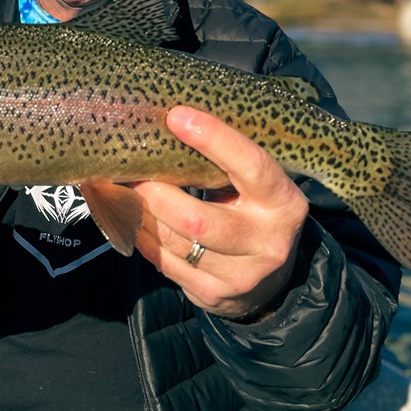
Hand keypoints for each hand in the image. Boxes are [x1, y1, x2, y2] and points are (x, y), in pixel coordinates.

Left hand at [131, 105, 308, 320]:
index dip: (214, 139)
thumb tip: (170, 122)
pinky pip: (166, 263)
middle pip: (198, 218)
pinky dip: (143, 237)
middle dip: (157, 193)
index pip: (251, 166)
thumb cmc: (253, 213)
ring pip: (176, 242)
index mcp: (284, 202)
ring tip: (127, 191)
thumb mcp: (257, 188)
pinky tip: (135, 218)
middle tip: (132, 171)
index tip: (176, 116)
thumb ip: (227, 163)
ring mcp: (242, 275)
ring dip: (143, 214)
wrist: (271, 282)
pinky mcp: (214, 294)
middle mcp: (267, 241)